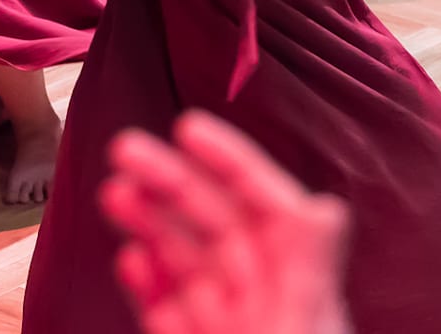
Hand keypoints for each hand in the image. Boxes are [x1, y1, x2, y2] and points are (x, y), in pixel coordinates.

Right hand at [102, 111, 351, 333]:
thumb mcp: (303, 328)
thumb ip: (308, 275)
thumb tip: (324, 210)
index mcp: (301, 288)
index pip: (266, 206)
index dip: (230, 161)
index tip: (188, 128)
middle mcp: (266, 301)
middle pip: (218, 224)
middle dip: (172, 182)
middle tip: (125, 148)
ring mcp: (233, 326)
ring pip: (187, 262)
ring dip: (150, 223)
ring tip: (115, 193)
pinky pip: (170, 311)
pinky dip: (147, 283)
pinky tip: (130, 258)